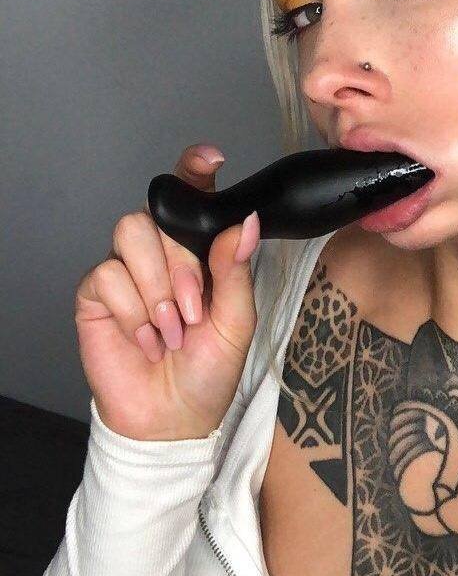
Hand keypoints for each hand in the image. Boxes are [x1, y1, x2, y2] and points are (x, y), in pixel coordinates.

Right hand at [75, 143, 260, 440]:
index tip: (211, 159)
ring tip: (172, 330)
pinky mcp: (96, 295)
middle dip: (182, 265)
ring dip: (157, 288)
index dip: (194, 169)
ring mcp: (126, 271)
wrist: (172, 417)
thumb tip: (243, 222)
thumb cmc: (208, 370)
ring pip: (130, 235)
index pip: (191, 196)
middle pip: (158, 214)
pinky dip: (133, 311)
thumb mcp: (236, 320)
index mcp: (198, 251)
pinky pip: (107, 275)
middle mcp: (160, 253)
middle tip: (194, 311)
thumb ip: (235, 269)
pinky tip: (146, 340)